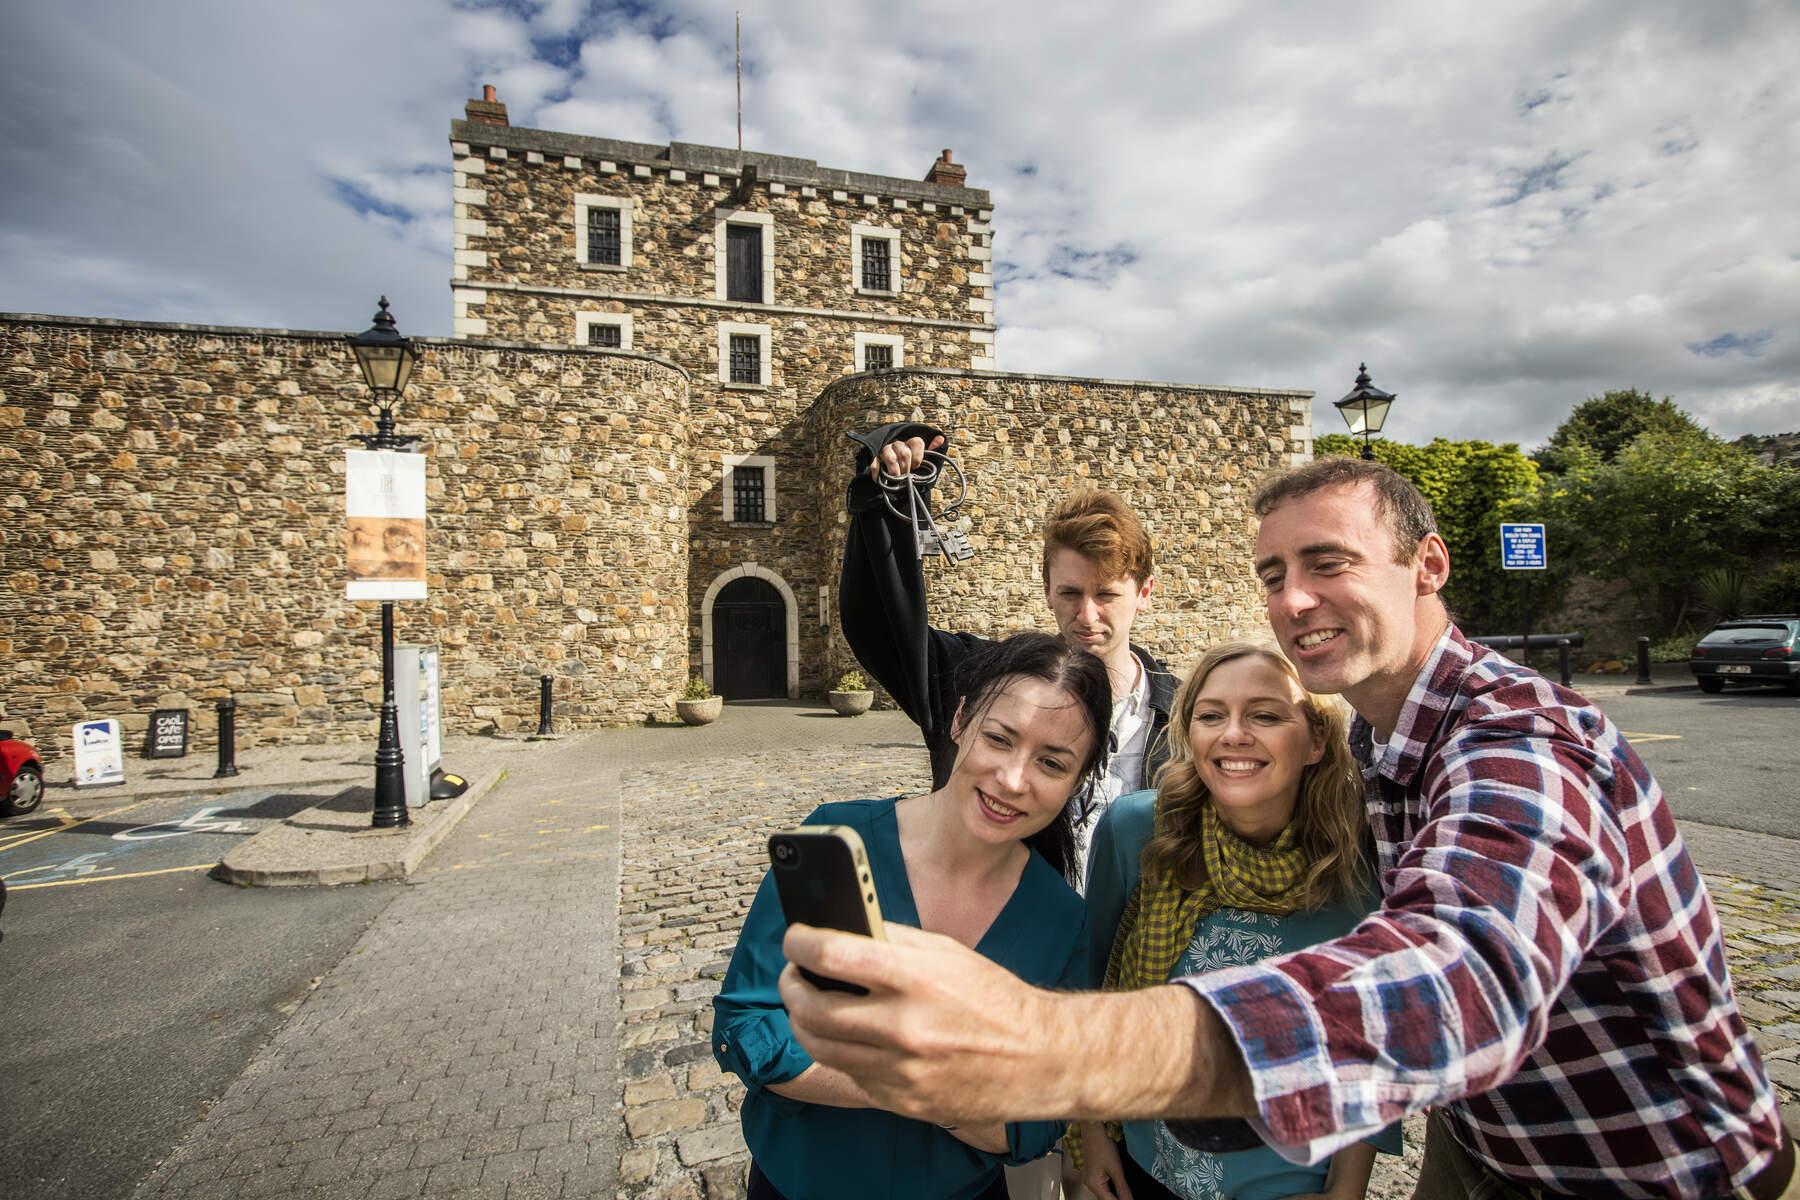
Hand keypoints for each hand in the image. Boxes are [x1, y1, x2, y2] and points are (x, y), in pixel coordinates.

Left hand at [778, 922, 1074, 1123]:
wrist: (1039, 1059)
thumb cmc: (994, 999)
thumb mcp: (947, 953)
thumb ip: (892, 941)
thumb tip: (840, 929)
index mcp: (916, 979)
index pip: (831, 956)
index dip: (798, 944)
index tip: (794, 939)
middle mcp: (904, 1028)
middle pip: (811, 1010)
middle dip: (791, 987)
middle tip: (793, 976)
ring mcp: (901, 1072)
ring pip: (820, 1047)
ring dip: (803, 1022)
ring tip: (809, 1005)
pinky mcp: (902, 1102)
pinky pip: (851, 1074)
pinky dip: (842, 1052)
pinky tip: (853, 1037)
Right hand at [870, 434, 945, 480]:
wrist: (884, 465)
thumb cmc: (905, 461)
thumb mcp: (918, 455)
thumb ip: (930, 449)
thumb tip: (941, 439)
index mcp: (908, 441)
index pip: (917, 442)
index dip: (918, 456)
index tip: (916, 466)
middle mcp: (896, 442)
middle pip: (905, 453)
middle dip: (906, 467)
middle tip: (906, 475)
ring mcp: (883, 448)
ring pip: (891, 458)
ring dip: (895, 472)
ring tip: (896, 478)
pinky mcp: (872, 456)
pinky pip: (875, 464)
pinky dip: (878, 474)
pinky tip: (880, 480)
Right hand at [1079, 1122, 1132, 1199]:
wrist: (1094, 1130)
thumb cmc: (1103, 1146)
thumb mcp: (1116, 1169)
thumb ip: (1123, 1188)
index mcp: (1094, 1184)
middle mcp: (1090, 1184)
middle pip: (1106, 1199)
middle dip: (1119, 1199)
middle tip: (1131, 1196)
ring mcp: (1090, 1178)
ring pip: (1105, 1193)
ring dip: (1116, 1195)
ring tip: (1127, 1193)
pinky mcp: (1093, 1173)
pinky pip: (1103, 1186)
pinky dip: (1112, 1188)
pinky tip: (1121, 1187)